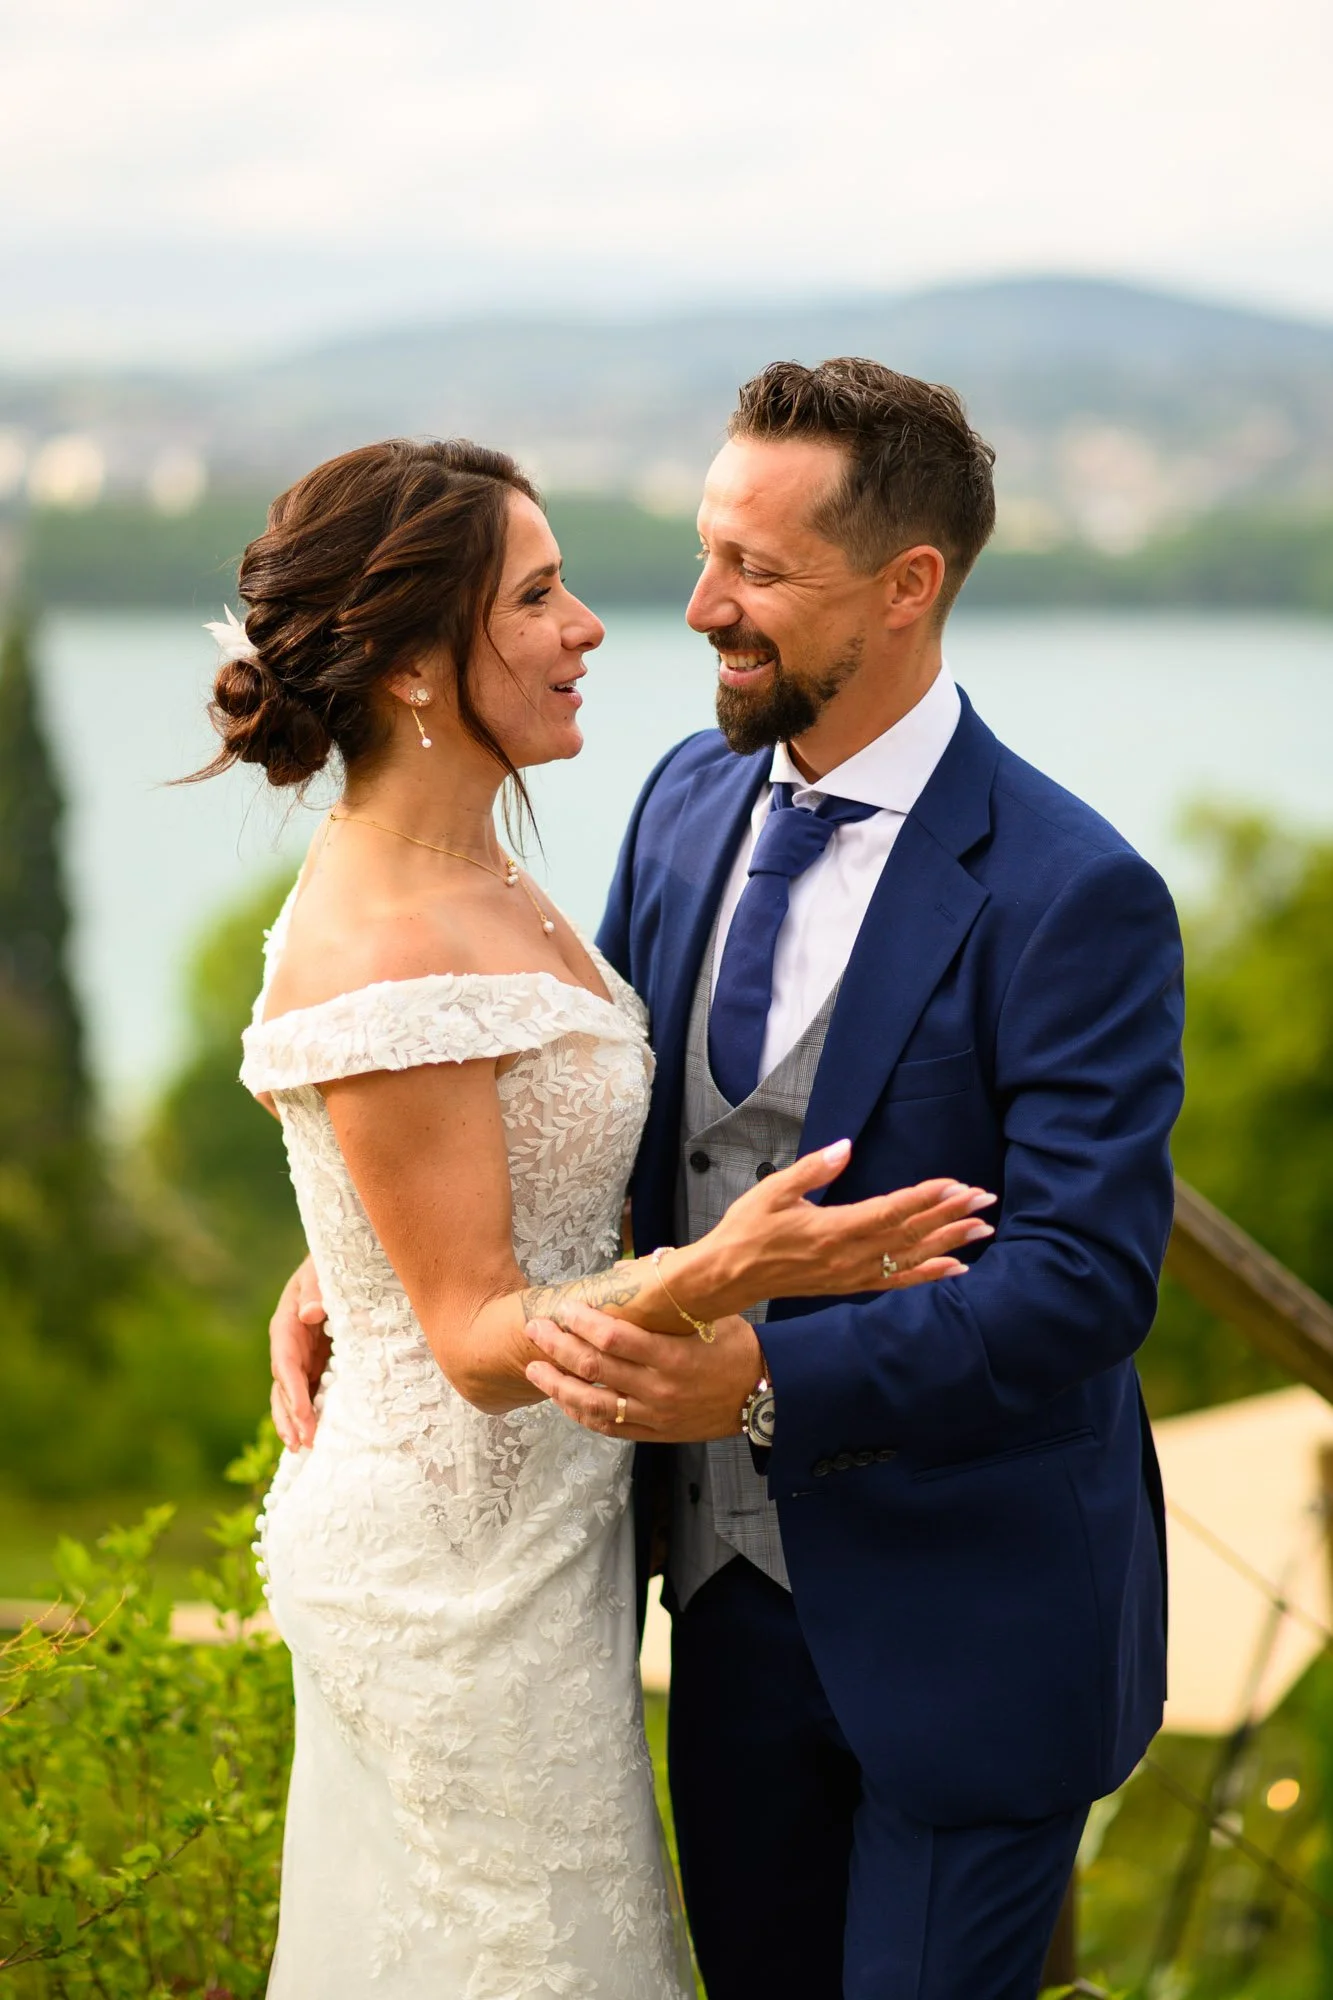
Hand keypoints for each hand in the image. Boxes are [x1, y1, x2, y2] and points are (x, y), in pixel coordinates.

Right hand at [269, 1255, 330, 1450]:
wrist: (339, 1263)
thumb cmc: (329, 1265)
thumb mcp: (321, 1271)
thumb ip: (316, 1289)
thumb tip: (309, 1313)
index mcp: (286, 1325)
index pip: (285, 1364)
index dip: (293, 1391)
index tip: (303, 1415)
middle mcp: (289, 1346)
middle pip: (284, 1387)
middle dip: (290, 1416)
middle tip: (302, 1444)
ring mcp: (302, 1357)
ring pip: (292, 1395)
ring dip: (295, 1421)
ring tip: (302, 1448)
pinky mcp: (316, 1363)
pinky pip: (310, 1391)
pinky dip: (310, 1413)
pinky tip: (317, 1435)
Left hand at [524, 1303, 762, 1442]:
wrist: (764, 1395)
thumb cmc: (735, 1348)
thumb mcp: (708, 1316)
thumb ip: (665, 1295)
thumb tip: (622, 1271)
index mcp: (672, 1355)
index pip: (614, 1338)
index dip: (582, 1323)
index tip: (563, 1309)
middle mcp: (659, 1388)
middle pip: (595, 1368)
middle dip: (559, 1348)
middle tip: (536, 1330)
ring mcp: (655, 1414)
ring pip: (593, 1404)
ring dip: (558, 1386)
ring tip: (534, 1369)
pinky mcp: (655, 1432)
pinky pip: (608, 1426)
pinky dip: (581, 1413)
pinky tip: (563, 1399)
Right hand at [683, 1140, 994, 1317]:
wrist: (728, 1277)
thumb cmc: (747, 1229)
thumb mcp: (772, 1190)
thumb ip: (812, 1169)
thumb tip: (844, 1146)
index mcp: (831, 1230)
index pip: (890, 1211)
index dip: (927, 1198)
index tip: (957, 1185)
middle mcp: (847, 1256)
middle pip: (909, 1233)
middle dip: (950, 1216)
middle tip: (985, 1199)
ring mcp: (851, 1274)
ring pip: (910, 1258)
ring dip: (949, 1242)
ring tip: (982, 1229)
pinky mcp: (849, 1285)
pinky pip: (896, 1281)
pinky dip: (928, 1274)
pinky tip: (954, 1267)